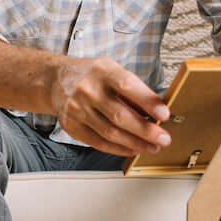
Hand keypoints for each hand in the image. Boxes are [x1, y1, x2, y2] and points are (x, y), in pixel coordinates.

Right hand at [50, 56, 172, 156]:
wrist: (56, 80)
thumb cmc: (91, 75)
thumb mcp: (112, 71)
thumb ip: (133, 90)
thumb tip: (156, 111)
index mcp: (102, 71)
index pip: (127, 86)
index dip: (147, 101)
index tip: (164, 114)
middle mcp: (87, 90)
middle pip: (120, 116)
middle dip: (146, 131)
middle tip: (164, 138)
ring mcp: (77, 109)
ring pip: (111, 133)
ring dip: (136, 143)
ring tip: (153, 146)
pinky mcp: (72, 126)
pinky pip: (99, 143)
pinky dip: (119, 149)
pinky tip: (133, 149)